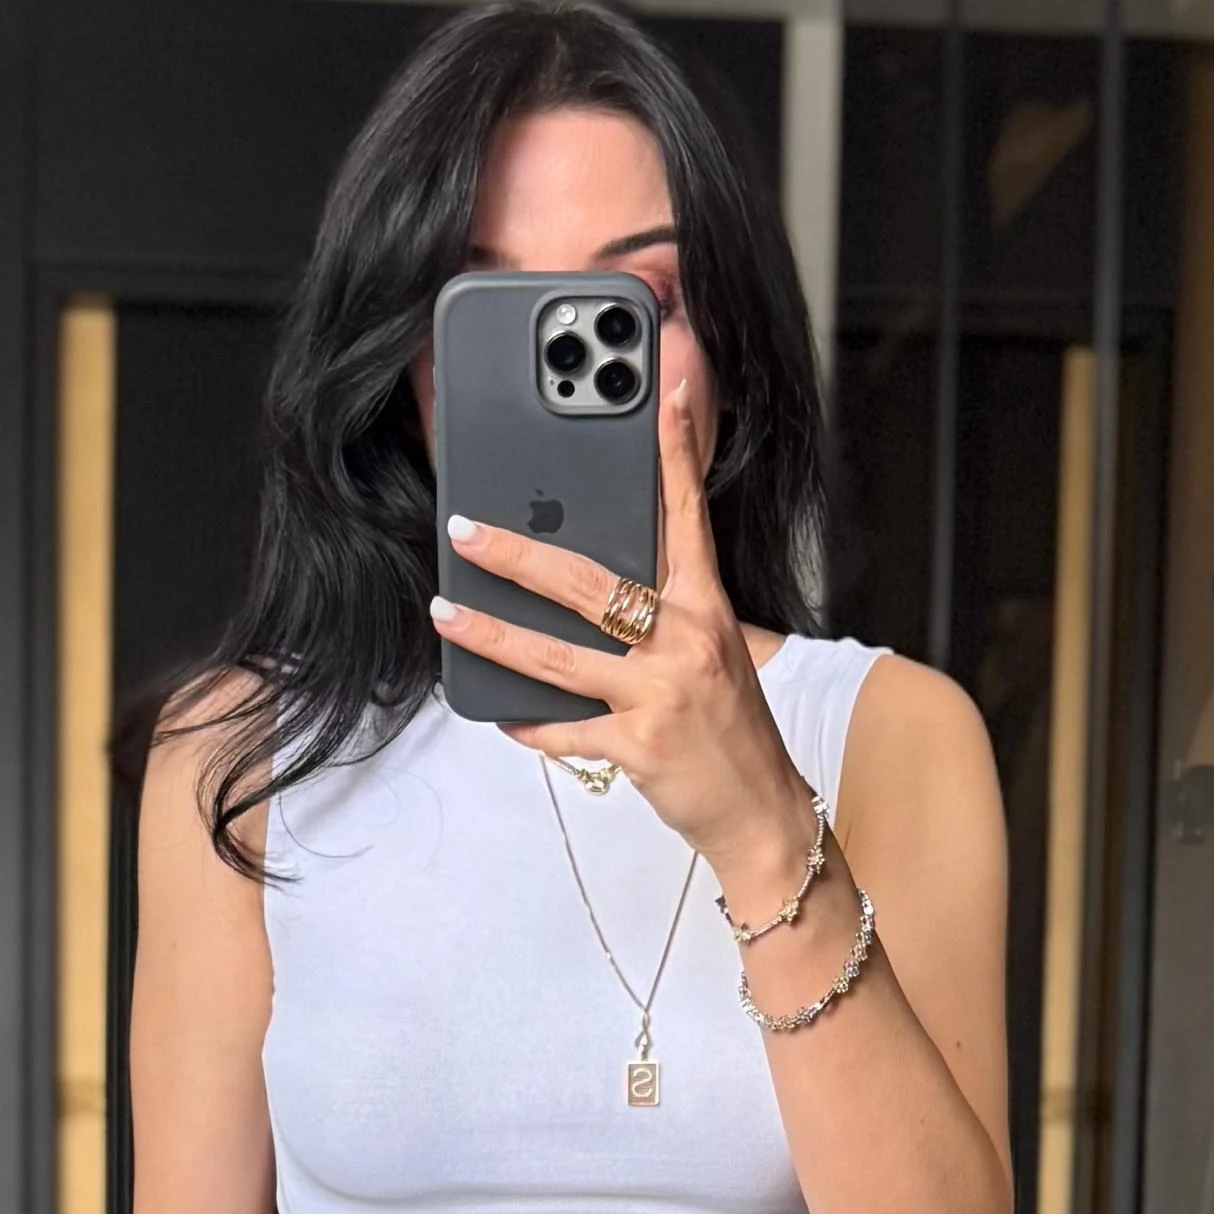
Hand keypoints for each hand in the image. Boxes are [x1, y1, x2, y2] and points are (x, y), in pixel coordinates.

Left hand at [429, 375, 810, 907]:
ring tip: (447, 613)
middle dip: (517, 554)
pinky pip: (565, 729)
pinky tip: (500, 714)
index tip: (662, 398)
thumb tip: (597, 592)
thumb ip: (665, 617)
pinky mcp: (639, 747)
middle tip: (466, 531)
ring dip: (493, 633)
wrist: (765, 815)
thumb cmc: (734, 733)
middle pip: (588, 583)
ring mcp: (661, 695)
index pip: (688, 518)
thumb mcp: (716, 657)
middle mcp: (686, 644)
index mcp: (708, 610)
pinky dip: (529, 724)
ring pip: (558, 655)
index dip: (676, 455)